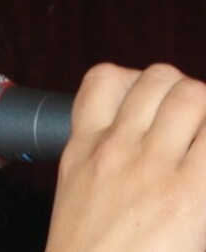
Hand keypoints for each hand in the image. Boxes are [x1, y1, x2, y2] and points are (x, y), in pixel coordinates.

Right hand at [46, 63, 205, 251]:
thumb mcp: (79, 194)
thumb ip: (105, 162)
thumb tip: (146, 143)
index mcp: (84, 149)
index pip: (103, 79)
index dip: (135, 81)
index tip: (150, 104)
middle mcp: (116, 148)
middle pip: (158, 77)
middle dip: (184, 92)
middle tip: (192, 125)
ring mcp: (152, 166)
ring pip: (192, 94)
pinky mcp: (189, 193)